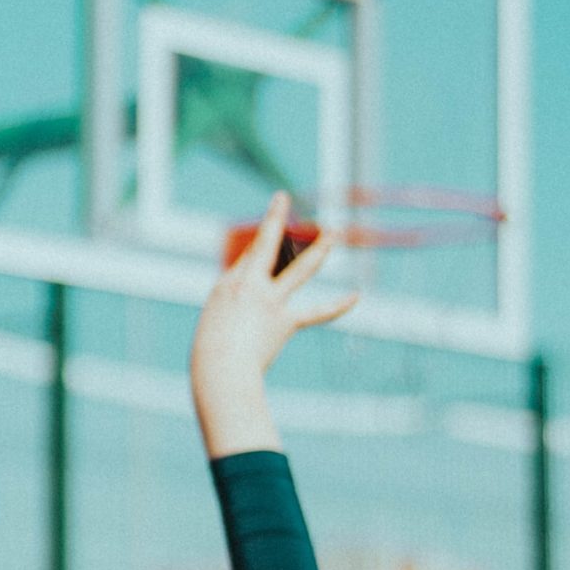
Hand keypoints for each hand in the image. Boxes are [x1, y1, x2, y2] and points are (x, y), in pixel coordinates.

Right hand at [190, 192, 356, 456]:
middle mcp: (250, 284)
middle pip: (268, 245)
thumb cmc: (213, 353)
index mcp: (228, 283)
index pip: (249, 253)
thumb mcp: (219, 323)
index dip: (263, 236)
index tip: (275, 216)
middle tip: (285, 199)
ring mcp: (271, 301)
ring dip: (320, 249)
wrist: (221, 370)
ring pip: (301, 268)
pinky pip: (317, 312)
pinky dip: (337, 305)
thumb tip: (257, 308)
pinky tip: (356, 296)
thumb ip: (238, 309)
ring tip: (333, 233)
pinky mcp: (286, 321)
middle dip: (277, 220)